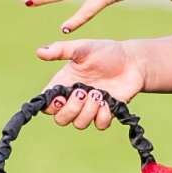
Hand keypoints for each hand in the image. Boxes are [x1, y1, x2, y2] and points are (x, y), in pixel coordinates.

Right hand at [33, 37, 148, 127]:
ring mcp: (90, 108)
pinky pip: (99, 124)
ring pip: (79, 124)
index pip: (47, 105)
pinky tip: (108, 100)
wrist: (132, 61)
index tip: (61, 96)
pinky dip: (103, 115)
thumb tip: (39, 52)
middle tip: (83, 92)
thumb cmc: (105, 52)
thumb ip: (61, 50)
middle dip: (71, 109)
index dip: (50, 106)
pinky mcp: (106, 113)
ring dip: (88, 110)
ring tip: (98, 93)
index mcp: (64, 84)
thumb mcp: (82, 47)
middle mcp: (74, 99)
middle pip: (61, 119)